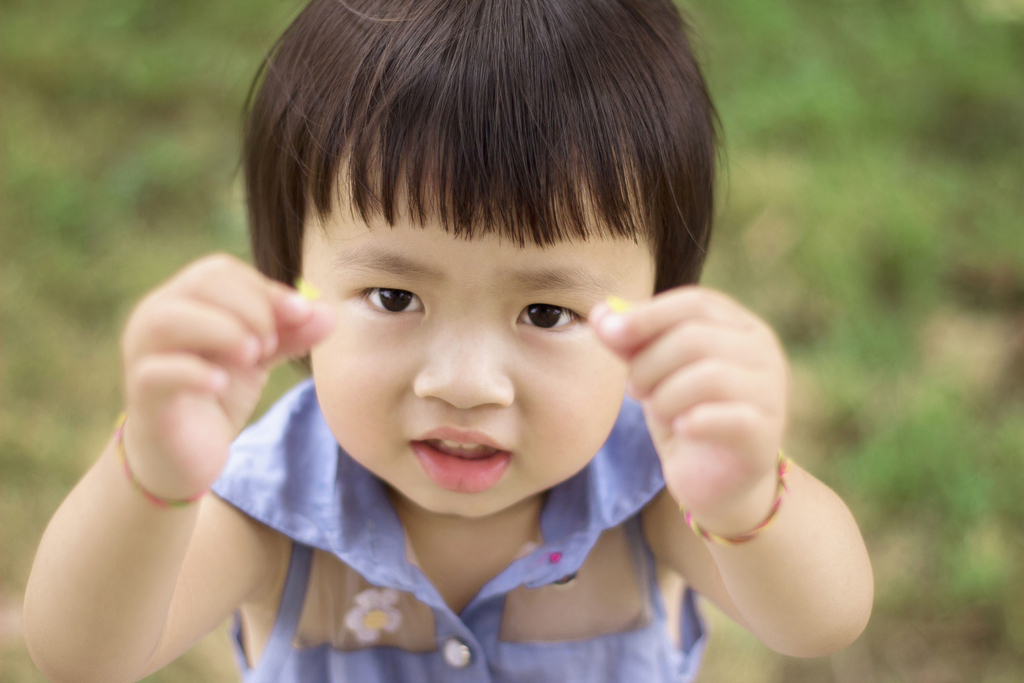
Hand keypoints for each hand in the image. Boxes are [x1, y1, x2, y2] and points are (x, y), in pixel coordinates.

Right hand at [120, 254, 335, 499]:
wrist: (185, 455)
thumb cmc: (217, 394)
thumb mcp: (259, 359)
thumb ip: (289, 334)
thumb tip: (329, 313)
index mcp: (184, 300)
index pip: (220, 271)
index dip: (265, 288)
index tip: (301, 314)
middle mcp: (156, 318)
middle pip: (201, 285)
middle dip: (250, 308)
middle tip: (270, 345)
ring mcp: (143, 355)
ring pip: (170, 320)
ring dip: (223, 330)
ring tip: (253, 356)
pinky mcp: (143, 396)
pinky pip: (158, 373)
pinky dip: (194, 373)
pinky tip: (222, 383)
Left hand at [590, 286, 788, 535]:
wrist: (715, 479)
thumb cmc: (685, 412)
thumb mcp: (653, 372)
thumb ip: (631, 342)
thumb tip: (599, 313)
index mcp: (739, 326)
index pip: (695, 302)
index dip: (648, 314)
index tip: (609, 331)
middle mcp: (763, 351)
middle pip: (695, 338)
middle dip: (649, 363)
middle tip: (634, 389)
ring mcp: (770, 391)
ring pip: (708, 376)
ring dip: (664, 396)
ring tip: (656, 411)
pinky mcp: (765, 433)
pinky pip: (729, 418)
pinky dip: (693, 421)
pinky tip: (680, 429)